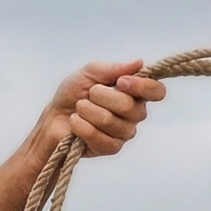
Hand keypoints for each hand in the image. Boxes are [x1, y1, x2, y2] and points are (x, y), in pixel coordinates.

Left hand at [41, 58, 165, 156]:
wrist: (53, 118)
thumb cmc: (73, 94)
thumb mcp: (89, 73)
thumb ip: (112, 68)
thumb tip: (138, 63)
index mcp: (135, 93)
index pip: (157, 91)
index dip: (142, 87)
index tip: (121, 82)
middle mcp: (135, 114)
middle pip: (130, 107)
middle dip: (102, 97)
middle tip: (88, 94)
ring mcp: (124, 132)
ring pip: (111, 121)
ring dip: (88, 111)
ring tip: (78, 108)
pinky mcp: (111, 147)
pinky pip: (100, 138)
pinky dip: (82, 127)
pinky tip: (75, 122)